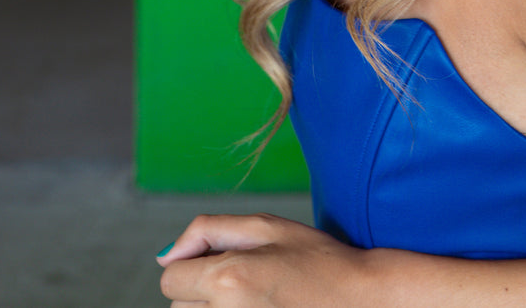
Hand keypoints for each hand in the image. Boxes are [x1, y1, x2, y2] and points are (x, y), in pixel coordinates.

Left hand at [157, 212, 369, 305]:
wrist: (360, 301)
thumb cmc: (316, 260)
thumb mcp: (266, 226)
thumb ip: (208, 230)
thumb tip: (165, 256)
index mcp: (228, 278)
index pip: (170, 279)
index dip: (190, 266)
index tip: (218, 263)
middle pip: (179, 307)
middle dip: (201, 292)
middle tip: (244, 282)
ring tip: (252, 300)